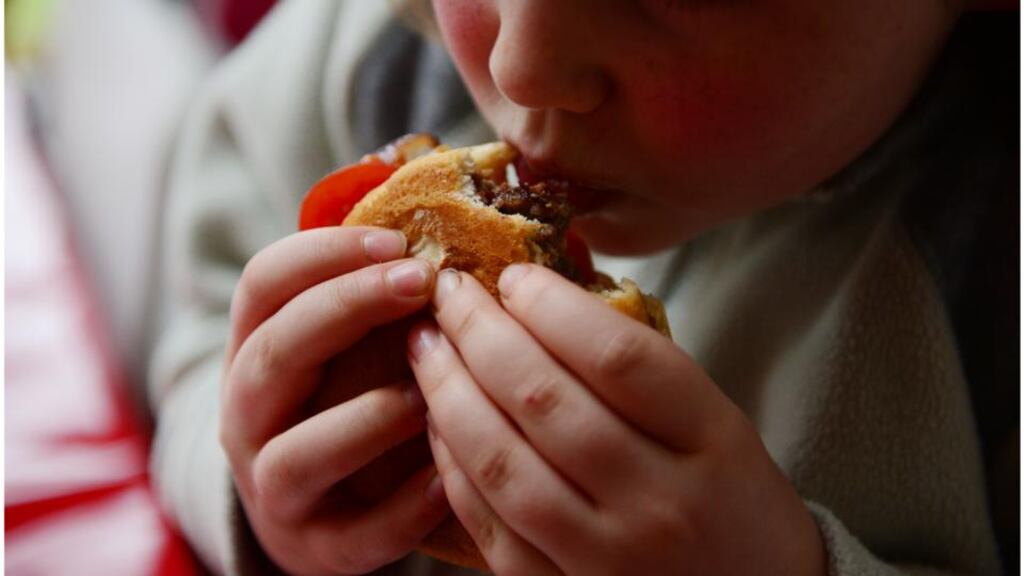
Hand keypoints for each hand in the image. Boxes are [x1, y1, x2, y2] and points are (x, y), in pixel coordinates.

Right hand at [221, 226, 448, 574]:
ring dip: (367, 417)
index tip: (397, 237)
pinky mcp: (317, 546)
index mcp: (255, 348)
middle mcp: (248, 415)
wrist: (314, 508)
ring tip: (431, 392)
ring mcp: (273, 486)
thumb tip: (419, 161)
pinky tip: (453, 475)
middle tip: (421, 281)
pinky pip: (356, 533)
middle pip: (276, 353)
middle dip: (347, 308)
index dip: (323, 253)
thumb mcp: (344, 334)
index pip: (263, 284)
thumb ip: (373, 269)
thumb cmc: (343, 397)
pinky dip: (405, 507)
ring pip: (299, 453)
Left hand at [407, 265, 826, 575]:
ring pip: (503, 464)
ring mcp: (608, 558)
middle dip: (480, 333)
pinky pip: (490, 526)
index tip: (514, 277)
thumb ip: (642, 368)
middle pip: (544, 400)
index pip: (616, 356)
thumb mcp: (717, 424)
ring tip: (427, 346)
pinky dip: (453, 467)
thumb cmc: (732, 501)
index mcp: (711, 442)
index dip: (550, 306)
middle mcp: (658, 503)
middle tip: (450, 292)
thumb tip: (543, 296)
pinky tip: (438, 421)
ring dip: (448, 394)